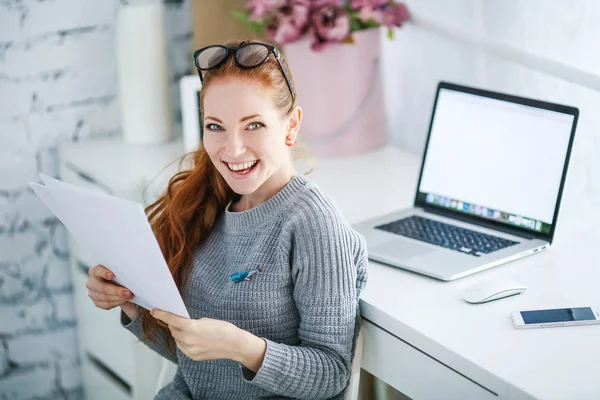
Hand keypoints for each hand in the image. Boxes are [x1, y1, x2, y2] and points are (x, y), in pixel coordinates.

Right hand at [86, 264, 133, 310]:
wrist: (117, 285)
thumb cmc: (118, 275)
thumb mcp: (118, 270)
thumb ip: (120, 269)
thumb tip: (132, 270)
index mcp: (95, 271)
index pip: (96, 271)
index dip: (103, 273)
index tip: (112, 275)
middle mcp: (91, 282)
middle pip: (101, 287)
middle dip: (116, 291)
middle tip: (128, 293)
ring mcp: (92, 293)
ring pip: (105, 297)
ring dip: (119, 298)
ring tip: (129, 296)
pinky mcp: (97, 302)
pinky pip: (106, 304)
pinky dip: (117, 302)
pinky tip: (124, 300)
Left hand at [151, 309, 265, 370]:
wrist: (234, 345)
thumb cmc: (224, 329)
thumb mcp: (206, 320)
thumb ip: (192, 323)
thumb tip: (184, 325)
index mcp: (192, 328)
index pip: (172, 320)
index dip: (162, 315)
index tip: (155, 311)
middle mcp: (188, 340)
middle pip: (174, 330)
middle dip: (174, 325)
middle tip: (178, 320)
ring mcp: (190, 350)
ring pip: (178, 340)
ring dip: (179, 334)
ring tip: (189, 331)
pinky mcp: (193, 357)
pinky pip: (183, 348)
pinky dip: (184, 342)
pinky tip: (193, 339)